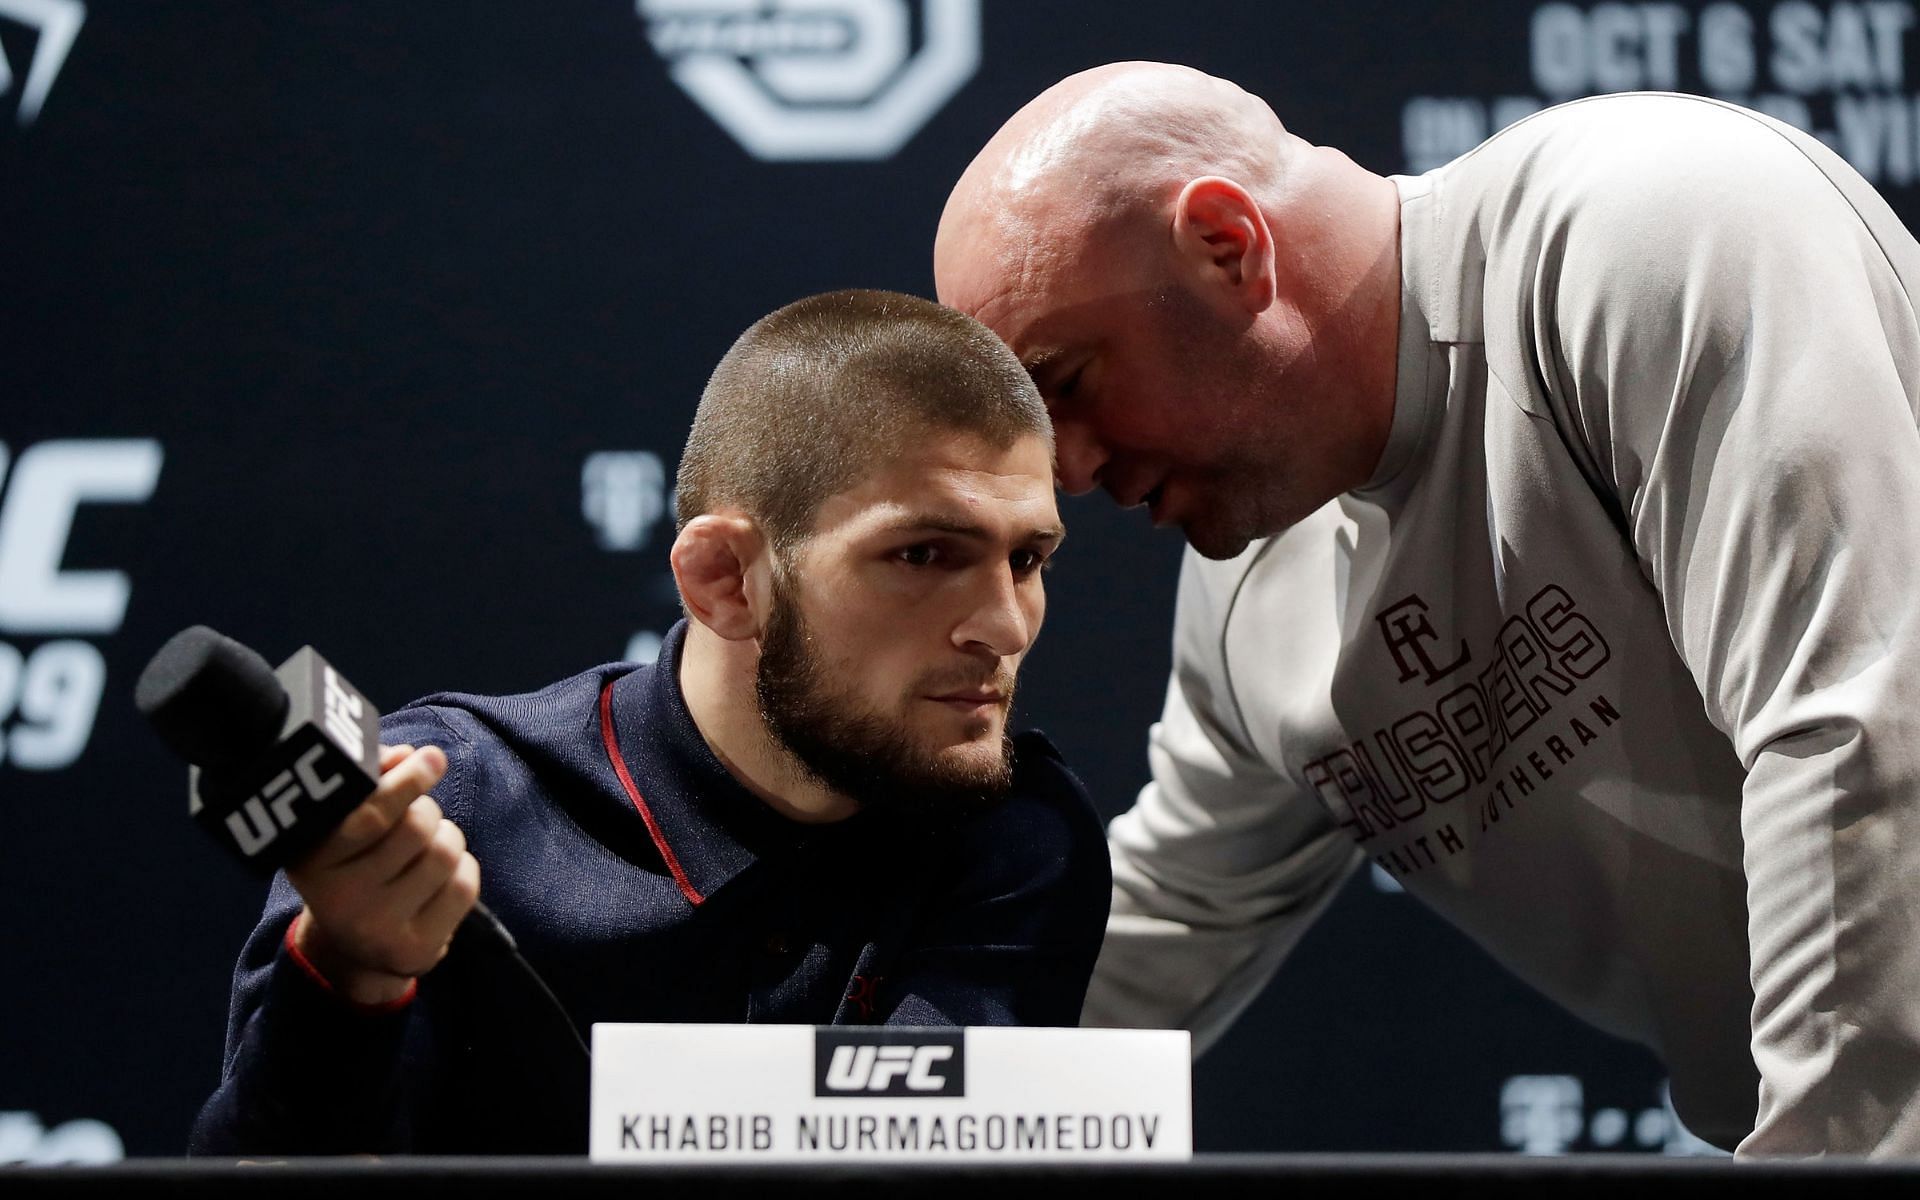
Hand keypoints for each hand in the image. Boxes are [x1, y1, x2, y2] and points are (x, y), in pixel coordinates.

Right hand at [284, 743, 479, 1005]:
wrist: (354, 945)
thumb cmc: (356, 860)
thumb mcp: (345, 820)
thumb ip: (372, 778)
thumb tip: (409, 757)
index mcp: (311, 858)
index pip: (372, 814)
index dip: (409, 781)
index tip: (432, 758)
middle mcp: (338, 899)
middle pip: (417, 828)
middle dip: (428, 810)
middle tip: (419, 816)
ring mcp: (377, 930)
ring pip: (446, 854)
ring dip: (448, 838)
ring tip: (428, 847)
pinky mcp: (415, 951)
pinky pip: (464, 887)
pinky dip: (463, 869)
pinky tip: (439, 879)